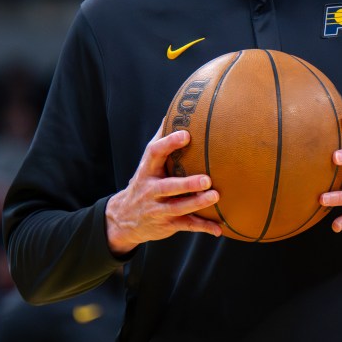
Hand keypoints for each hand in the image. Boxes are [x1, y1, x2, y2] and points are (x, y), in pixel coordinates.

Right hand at [105, 127, 221, 255]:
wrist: (123, 218)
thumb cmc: (145, 182)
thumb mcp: (147, 163)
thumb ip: (160, 140)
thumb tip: (173, 112)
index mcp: (147, 170)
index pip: (154, 154)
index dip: (169, 143)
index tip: (186, 134)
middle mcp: (151, 190)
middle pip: (168, 187)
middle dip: (187, 184)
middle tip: (207, 178)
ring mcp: (158, 209)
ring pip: (178, 208)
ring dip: (197, 203)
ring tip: (215, 196)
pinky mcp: (167, 225)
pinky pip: (186, 226)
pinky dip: (203, 227)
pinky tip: (218, 228)